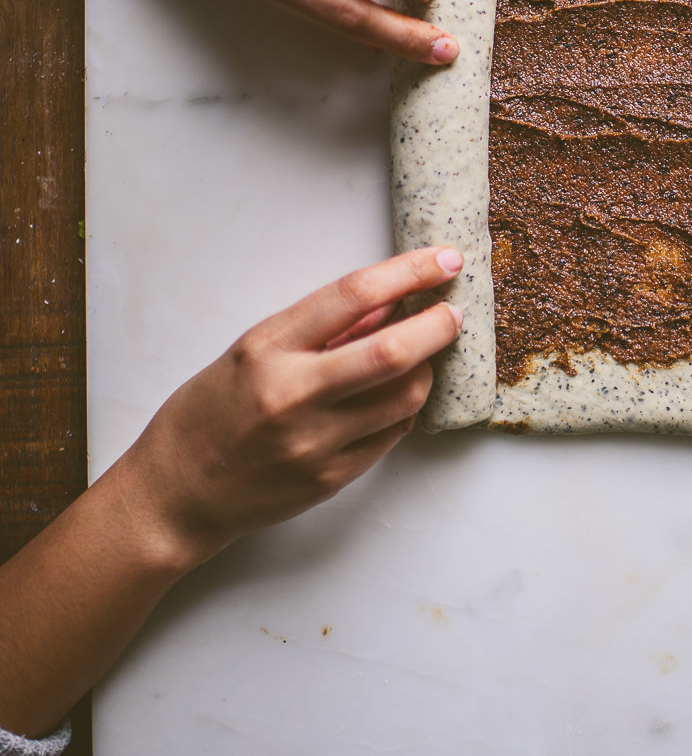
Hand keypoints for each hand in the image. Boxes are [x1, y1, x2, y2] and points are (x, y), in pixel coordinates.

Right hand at [113, 245, 464, 569]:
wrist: (173, 497)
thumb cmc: (205, 414)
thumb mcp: (250, 352)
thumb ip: (320, 329)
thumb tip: (389, 298)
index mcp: (267, 349)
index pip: (353, 296)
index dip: (408, 272)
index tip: (442, 258)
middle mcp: (293, 395)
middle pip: (392, 351)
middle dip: (438, 324)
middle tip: (454, 312)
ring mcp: (314, 443)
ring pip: (404, 397)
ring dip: (426, 369)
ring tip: (422, 356)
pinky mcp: (331, 479)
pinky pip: (391, 435)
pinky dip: (403, 408)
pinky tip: (395, 395)